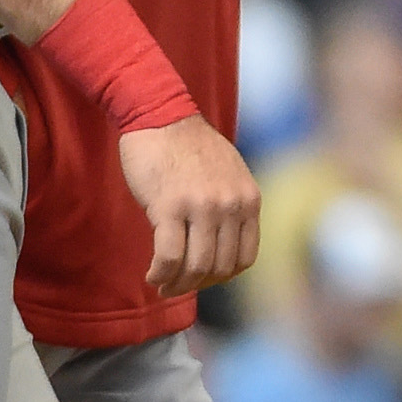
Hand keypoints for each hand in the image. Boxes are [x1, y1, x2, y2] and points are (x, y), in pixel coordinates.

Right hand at [118, 115, 260, 297]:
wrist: (161, 116)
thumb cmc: (190, 148)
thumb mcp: (230, 174)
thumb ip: (232, 207)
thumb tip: (222, 250)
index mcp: (249, 198)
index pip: (245, 258)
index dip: (223, 276)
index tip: (203, 277)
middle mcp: (230, 204)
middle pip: (220, 268)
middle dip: (197, 284)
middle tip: (176, 286)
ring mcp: (202, 206)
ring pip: (196, 267)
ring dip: (177, 285)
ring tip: (162, 284)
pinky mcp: (170, 207)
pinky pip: (169, 257)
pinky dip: (160, 274)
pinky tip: (152, 274)